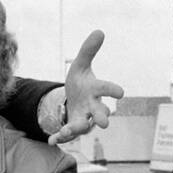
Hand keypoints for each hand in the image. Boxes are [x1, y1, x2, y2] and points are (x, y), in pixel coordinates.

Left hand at [50, 30, 124, 145]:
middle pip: (100, 113)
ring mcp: (83, 119)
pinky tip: (51, 141)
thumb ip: (88, 50)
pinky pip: (67, 135)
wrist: (73, 100)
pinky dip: (59, 138)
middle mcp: (92, 107)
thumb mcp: (80, 66)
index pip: (105, 89)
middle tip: (105, 122)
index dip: (112, 90)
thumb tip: (99, 31)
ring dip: (76, 129)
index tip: (121, 92)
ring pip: (83, 126)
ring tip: (67, 131)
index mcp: (95, 91)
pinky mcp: (72, 128)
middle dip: (102, 117)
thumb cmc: (80, 82)